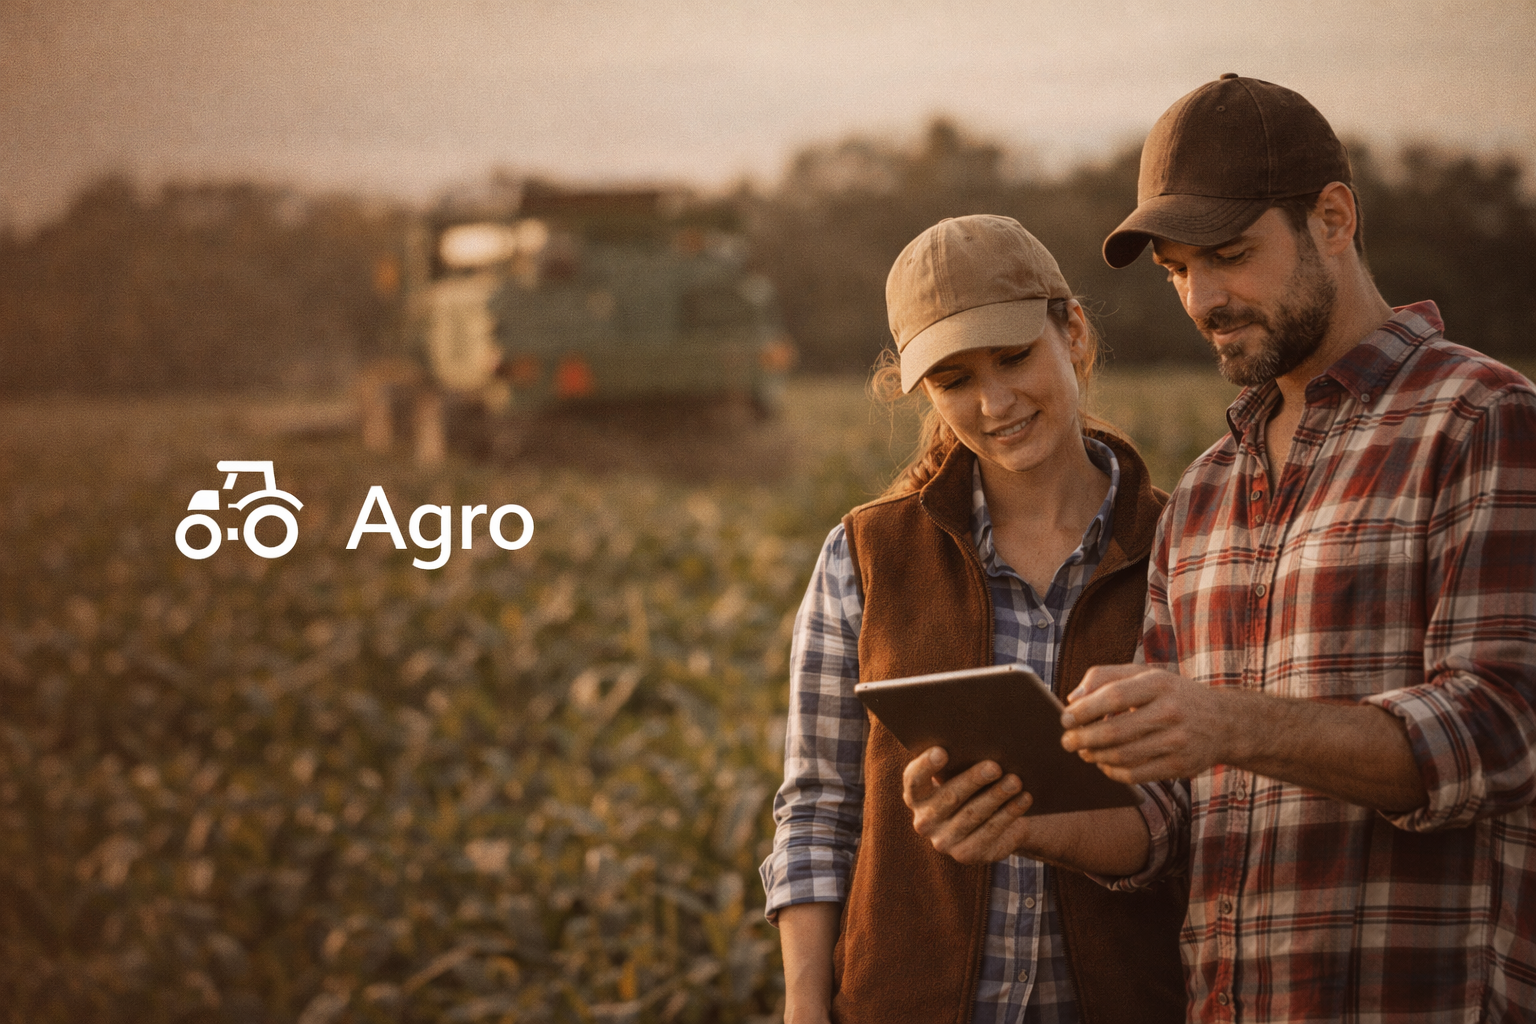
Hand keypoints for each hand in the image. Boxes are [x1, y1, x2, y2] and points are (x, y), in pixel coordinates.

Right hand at [901, 747, 1034, 863]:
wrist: (992, 820)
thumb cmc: (973, 786)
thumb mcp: (960, 773)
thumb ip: (959, 760)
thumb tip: (980, 737)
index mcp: (916, 796)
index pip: (914, 780)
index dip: (926, 766)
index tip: (942, 751)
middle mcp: (924, 821)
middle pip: (948, 797)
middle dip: (973, 780)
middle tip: (995, 766)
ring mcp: (943, 841)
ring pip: (972, 815)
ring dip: (996, 796)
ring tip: (1015, 781)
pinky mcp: (965, 855)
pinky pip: (989, 833)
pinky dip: (1008, 814)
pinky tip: (1023, 799)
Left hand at [1059, 664, 1230, 782]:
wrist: (1224, 722)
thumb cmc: (1172, 694)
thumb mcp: (1144, 675)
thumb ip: (1105, 677)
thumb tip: (1073, 698)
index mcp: (1158, 684)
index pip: (1113, 696)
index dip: (1084, 709)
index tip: (1064, 718)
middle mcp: (1171, 711)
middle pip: (1115, 731)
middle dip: (1083, 739)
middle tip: (1067, 742)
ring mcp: (1178, 741)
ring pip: (1123, 756)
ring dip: (1095, 757)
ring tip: (1084, 752)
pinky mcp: (1181, 766)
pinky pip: (1137, 775)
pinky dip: (1113, 773)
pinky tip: (1104, 765)